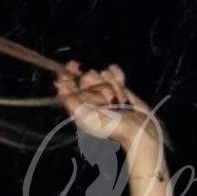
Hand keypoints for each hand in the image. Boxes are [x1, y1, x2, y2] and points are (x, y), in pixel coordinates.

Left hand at [53, 59, 169, 154]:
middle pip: (87, 78)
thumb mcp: (87, 118)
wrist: (137, 128)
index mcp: (79, 107)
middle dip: (98, 85)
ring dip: (111, 84)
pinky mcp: (117, 87)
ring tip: (118, 101)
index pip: (68, 86)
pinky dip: (118, 76)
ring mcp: (104, 92)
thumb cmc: (111, 127)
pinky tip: (122, 88)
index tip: (73, 66)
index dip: (68, 74)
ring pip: (102, 74)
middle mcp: (90, 98)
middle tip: (107, 100)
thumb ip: (72, 102)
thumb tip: (59, 85)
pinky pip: (113, 72)